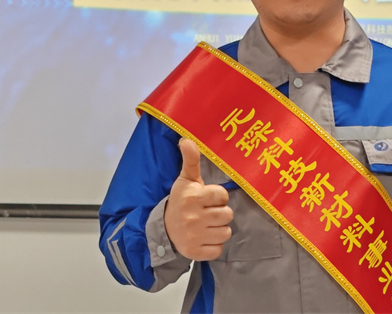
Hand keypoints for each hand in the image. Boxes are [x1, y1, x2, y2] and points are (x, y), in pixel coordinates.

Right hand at [164, 138, 232, 260]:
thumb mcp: (186, 179)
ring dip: (219, 229)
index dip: (219, 197)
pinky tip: (204, 237)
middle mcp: (194, 218)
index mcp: (193, 198)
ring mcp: (195, 236)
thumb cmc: (181, 200)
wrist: (164, 228)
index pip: (223, 196)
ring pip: (226, 232)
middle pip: (228, 215)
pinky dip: (214, 245)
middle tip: (208, 212)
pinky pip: (219, 249)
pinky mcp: (196, 253)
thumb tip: (186, 139)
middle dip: (220, 213)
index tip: (209, 198)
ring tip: (207, 224)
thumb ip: (190, 159)